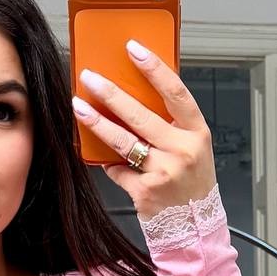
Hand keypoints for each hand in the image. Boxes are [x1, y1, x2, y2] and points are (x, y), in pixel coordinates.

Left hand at [72, 41, 216, 220]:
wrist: (196, 226)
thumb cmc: (191, 182)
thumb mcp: (192, 148)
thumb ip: (170, 125)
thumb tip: (133, 95)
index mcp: (197, 133)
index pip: (176, 93)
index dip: (155, 68)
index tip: (134, 49)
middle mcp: (183, 151)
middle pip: (141, 115)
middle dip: (111, 94)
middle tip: (90, 78)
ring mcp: (165, 172)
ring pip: (123, 141)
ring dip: (97, 122)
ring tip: (79, 106)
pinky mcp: (146, 191)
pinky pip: (118, 170)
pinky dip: (110, 164)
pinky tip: (105, 159)